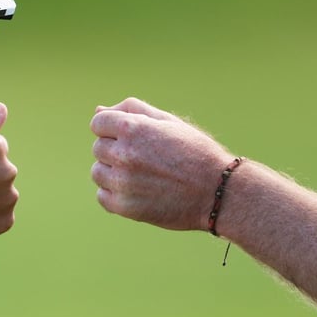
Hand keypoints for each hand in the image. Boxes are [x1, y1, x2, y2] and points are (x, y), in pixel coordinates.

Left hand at [90, 97, 234, 230]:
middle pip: (98, 147)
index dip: (113, 129)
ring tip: (143, 176)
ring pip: (98, 172)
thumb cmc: (196, 153)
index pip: (98, 122)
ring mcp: (122, 182)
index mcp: (133, 128)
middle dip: (116, 150)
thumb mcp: (169, 122)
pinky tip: (138, 191)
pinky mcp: (124, 206)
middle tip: (145, 158)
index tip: (131, 138)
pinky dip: (115, 195)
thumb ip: (132, 110)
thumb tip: (99, 110)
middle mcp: (124, 154)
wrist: (219, 192)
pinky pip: (102, 196)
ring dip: (113, 173)